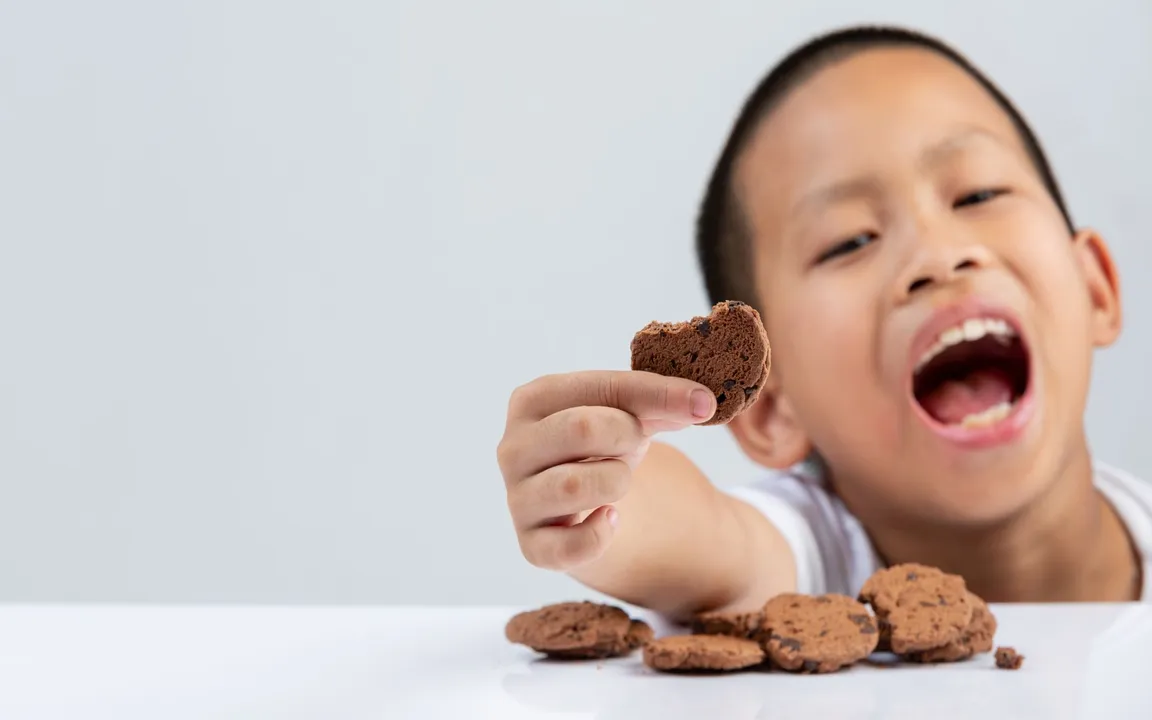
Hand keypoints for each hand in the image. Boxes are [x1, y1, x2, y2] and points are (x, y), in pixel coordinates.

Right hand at [496, 371, 715, 570]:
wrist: (588, 500)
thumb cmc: (603, 445)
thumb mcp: (629, 413)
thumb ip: (661, 402)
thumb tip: (702, 403)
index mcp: (532, 401)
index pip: (598, 388)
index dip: (657, 394)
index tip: (703, 403)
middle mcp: (512, 448)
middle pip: (581, 429)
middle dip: (627, 436)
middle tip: (634, 445)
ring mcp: (517, 499)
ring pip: (573, 485)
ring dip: (616, 480)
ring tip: (619, 478)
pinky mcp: (532, 546)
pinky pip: (570, 546)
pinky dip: (602, 533)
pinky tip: (612, 517)